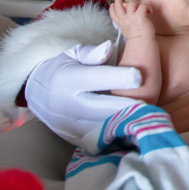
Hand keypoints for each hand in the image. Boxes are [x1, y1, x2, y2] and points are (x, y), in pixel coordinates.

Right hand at [25, 41, 141, 144]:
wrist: (37, 95)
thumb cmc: (64, 69)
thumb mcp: (73, 54)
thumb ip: (91, 53)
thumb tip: (108, 48)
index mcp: (69, 79)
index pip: (95, 77)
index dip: (117, 77)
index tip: (138, 76)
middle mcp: (68, 104)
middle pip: (102, 108)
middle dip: (126, 107)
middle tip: (151, 105)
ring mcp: (70, 125)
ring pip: (102, 128)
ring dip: (124, 125)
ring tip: (148, 120)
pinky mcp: (75, 139)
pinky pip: (99, 141)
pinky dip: (116, 137)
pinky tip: (134, 133)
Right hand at [109, 0, 153, 39]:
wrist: (142, 43)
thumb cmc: (137, 38)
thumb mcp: (127, 31)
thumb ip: (126, 24)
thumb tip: (127, 17)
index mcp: (122, 24)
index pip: (114, 15)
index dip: (112, 9)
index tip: (112, 4)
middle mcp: (125, 19)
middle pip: (118, 7)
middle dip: (118, 0)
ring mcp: (131, 17)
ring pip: (131, 3)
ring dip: (137, 4)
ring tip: (143, 8)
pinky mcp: (140, 16)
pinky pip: (143, 6)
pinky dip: (147, 7)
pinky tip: (150, 12)